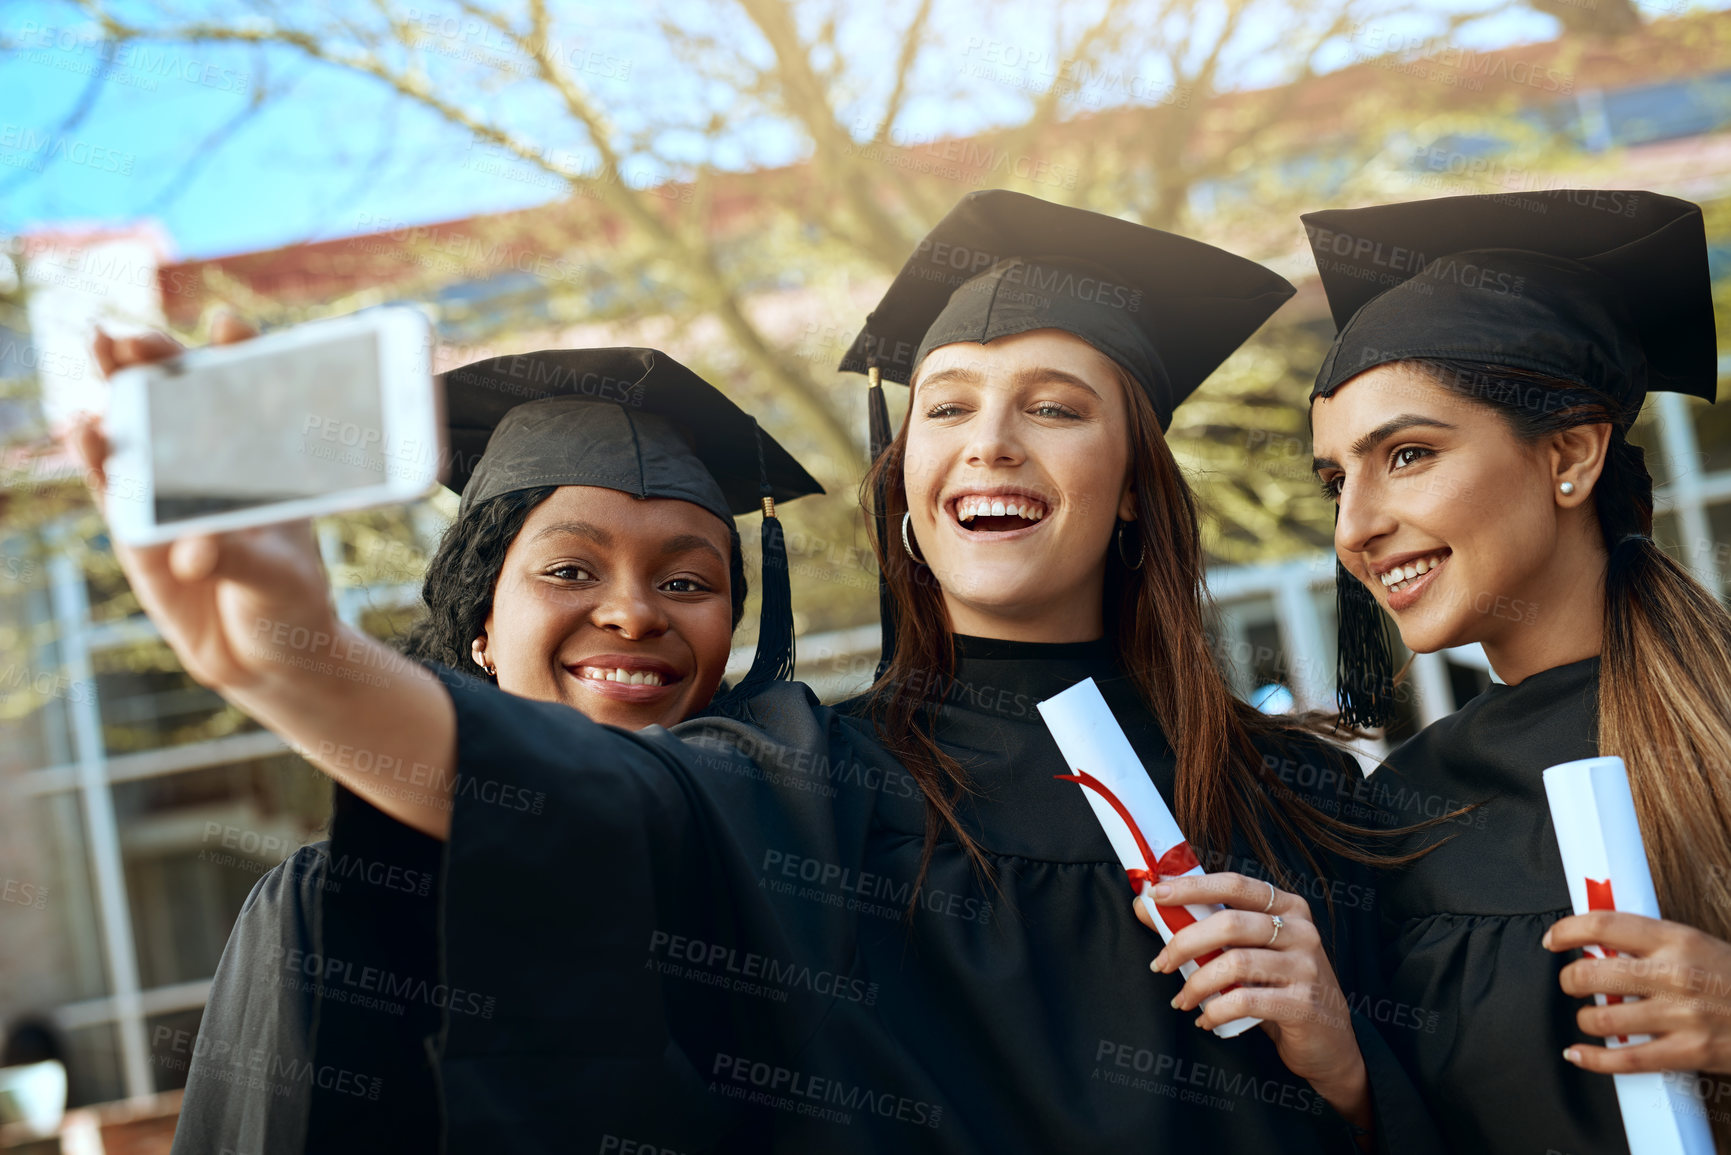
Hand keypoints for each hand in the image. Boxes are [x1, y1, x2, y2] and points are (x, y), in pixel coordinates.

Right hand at [67, 317, 337, 695]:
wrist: (266, 653)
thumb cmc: (287, 597)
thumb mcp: (278, 573)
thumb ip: (236, 555)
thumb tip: (191, 551)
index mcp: (262, 462)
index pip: (249, 394)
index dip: (236, 354)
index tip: (227, 325)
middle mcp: (211, 467)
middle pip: (178, 399)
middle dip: (155, 361)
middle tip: (134, 335)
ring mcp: (167, 494)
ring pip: (136, 430)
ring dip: (117, 390)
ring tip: (100, 352)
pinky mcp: (135, 529)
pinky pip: (113, 485)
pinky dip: (99, 458)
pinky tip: (84, 425)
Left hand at [1138, 872, 1368, 1126]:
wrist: (1330, 1042)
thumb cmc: (1279, 988)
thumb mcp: (1248, 952)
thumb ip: (1205, 928)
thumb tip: (1144, 906)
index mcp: (1287, 907)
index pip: (1234, 884)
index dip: (1191, 886)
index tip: (1154, 895)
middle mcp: (1301, 930)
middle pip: (1229, 923)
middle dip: (1184, 943)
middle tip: (1159, 964)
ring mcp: (1307, 967)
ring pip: (1235, 963)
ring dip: (1196, 983)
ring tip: (1183, 999)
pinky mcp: (1304, 1004)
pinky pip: (1246, 1001)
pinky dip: (1216, 1011)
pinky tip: (1206, 1019)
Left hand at [1546, 910, 1730, 1074]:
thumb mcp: (1698, 945)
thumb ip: (1652, 943)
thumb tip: (1599, 943)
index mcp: (1677, 939)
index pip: (1604, 924)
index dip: (1568, 930)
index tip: (1553, 939)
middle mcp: (1675, 974)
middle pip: (1592, 973)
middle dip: (1571, 980)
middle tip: (1573, 982)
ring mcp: (1681, 1016)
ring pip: (1602, 1019)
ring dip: (1587, 1019)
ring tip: (1593, 1017)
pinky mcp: (1688, 1052)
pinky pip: (1625, 1060)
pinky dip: (1593, 1059)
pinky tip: (1579, 1053)